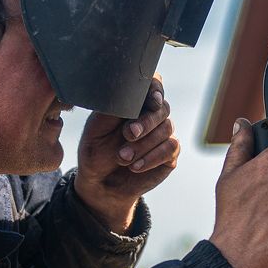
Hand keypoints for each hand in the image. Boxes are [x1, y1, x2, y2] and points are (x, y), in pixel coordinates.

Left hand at [74, 75, 178, 232]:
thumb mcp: (97, 127)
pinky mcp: (170, 154)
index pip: (153, 84)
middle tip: (128, 134)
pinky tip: (135, 167)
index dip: (156, 88)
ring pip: (166, 129)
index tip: (152, 100)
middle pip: (162, 108)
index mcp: (135, 103)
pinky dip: (151, 157)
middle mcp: (152, 115)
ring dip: (143, 144)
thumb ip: (113, 108)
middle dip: (146, 122)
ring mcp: (163, 134)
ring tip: (122, 158)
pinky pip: (170, 148)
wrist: (100, 182)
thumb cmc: (96, 150)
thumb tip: (127, 92)